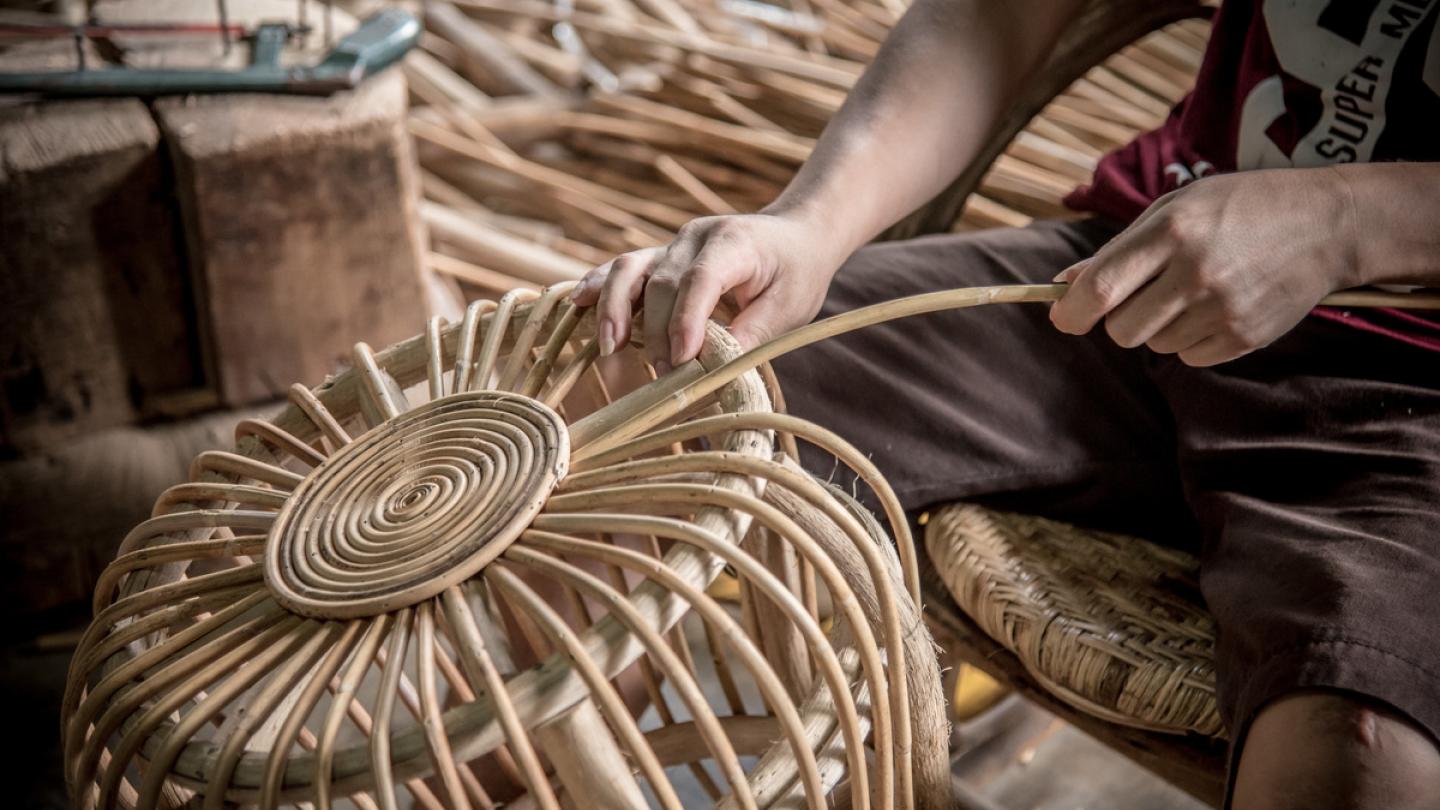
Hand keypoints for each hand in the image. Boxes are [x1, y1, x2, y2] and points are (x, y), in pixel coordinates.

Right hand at [570, 212, 846, 372]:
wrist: (796, 236)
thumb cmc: (796, 273)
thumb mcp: (789, 308)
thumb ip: (750, 334)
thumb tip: (714, 371)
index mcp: (733, 242)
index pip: (700, 278)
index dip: (686, 319)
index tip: (680, 359)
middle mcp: (695, 237)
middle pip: (662, 281)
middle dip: (657, 329)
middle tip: (663, 372)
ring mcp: (672, 244)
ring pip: (631, 268)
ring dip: (614, 307)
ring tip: (608, 347)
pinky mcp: (660, 258)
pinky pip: (623, 269)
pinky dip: (600, 286)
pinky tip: (577, 303)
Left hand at [1049, 168, 1359, 365]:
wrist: (1326, 224)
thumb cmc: (1239, 208)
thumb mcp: (1176, 208)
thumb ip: (1118, 250)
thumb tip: (1063, 286)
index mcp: (1173, 231)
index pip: (1101, 289)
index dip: (1071, 312)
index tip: (1062, 318)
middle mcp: (1196, 272)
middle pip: (1121, 329)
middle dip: (1118, 319)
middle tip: (1142, 295)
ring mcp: (1224, 309)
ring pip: (1154, 344)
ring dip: (1159, 325)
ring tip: (1194, 290)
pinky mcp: (1246, 337)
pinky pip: (1190, 357)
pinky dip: (1192, 339)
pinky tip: (1218, 306)